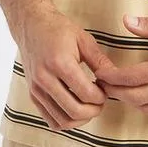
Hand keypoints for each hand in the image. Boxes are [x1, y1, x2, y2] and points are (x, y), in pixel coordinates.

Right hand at [18, 6, 120, 131]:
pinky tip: (76, 107)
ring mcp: (36, 89)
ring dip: (81, 119)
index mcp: (59, 63)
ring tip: (89, 105)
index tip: (106, 89)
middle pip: (75, 111)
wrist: (32, 25)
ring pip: (62, 121)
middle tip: (101, 101)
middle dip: (94, 110)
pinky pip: (51, 121)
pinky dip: (67, 121)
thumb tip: (115, 78)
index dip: (101, 96)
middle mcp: (45, 79)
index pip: (86, 93)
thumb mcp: (83, 39)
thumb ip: (100, 61)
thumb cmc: (59, 29)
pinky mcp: (32, 95)